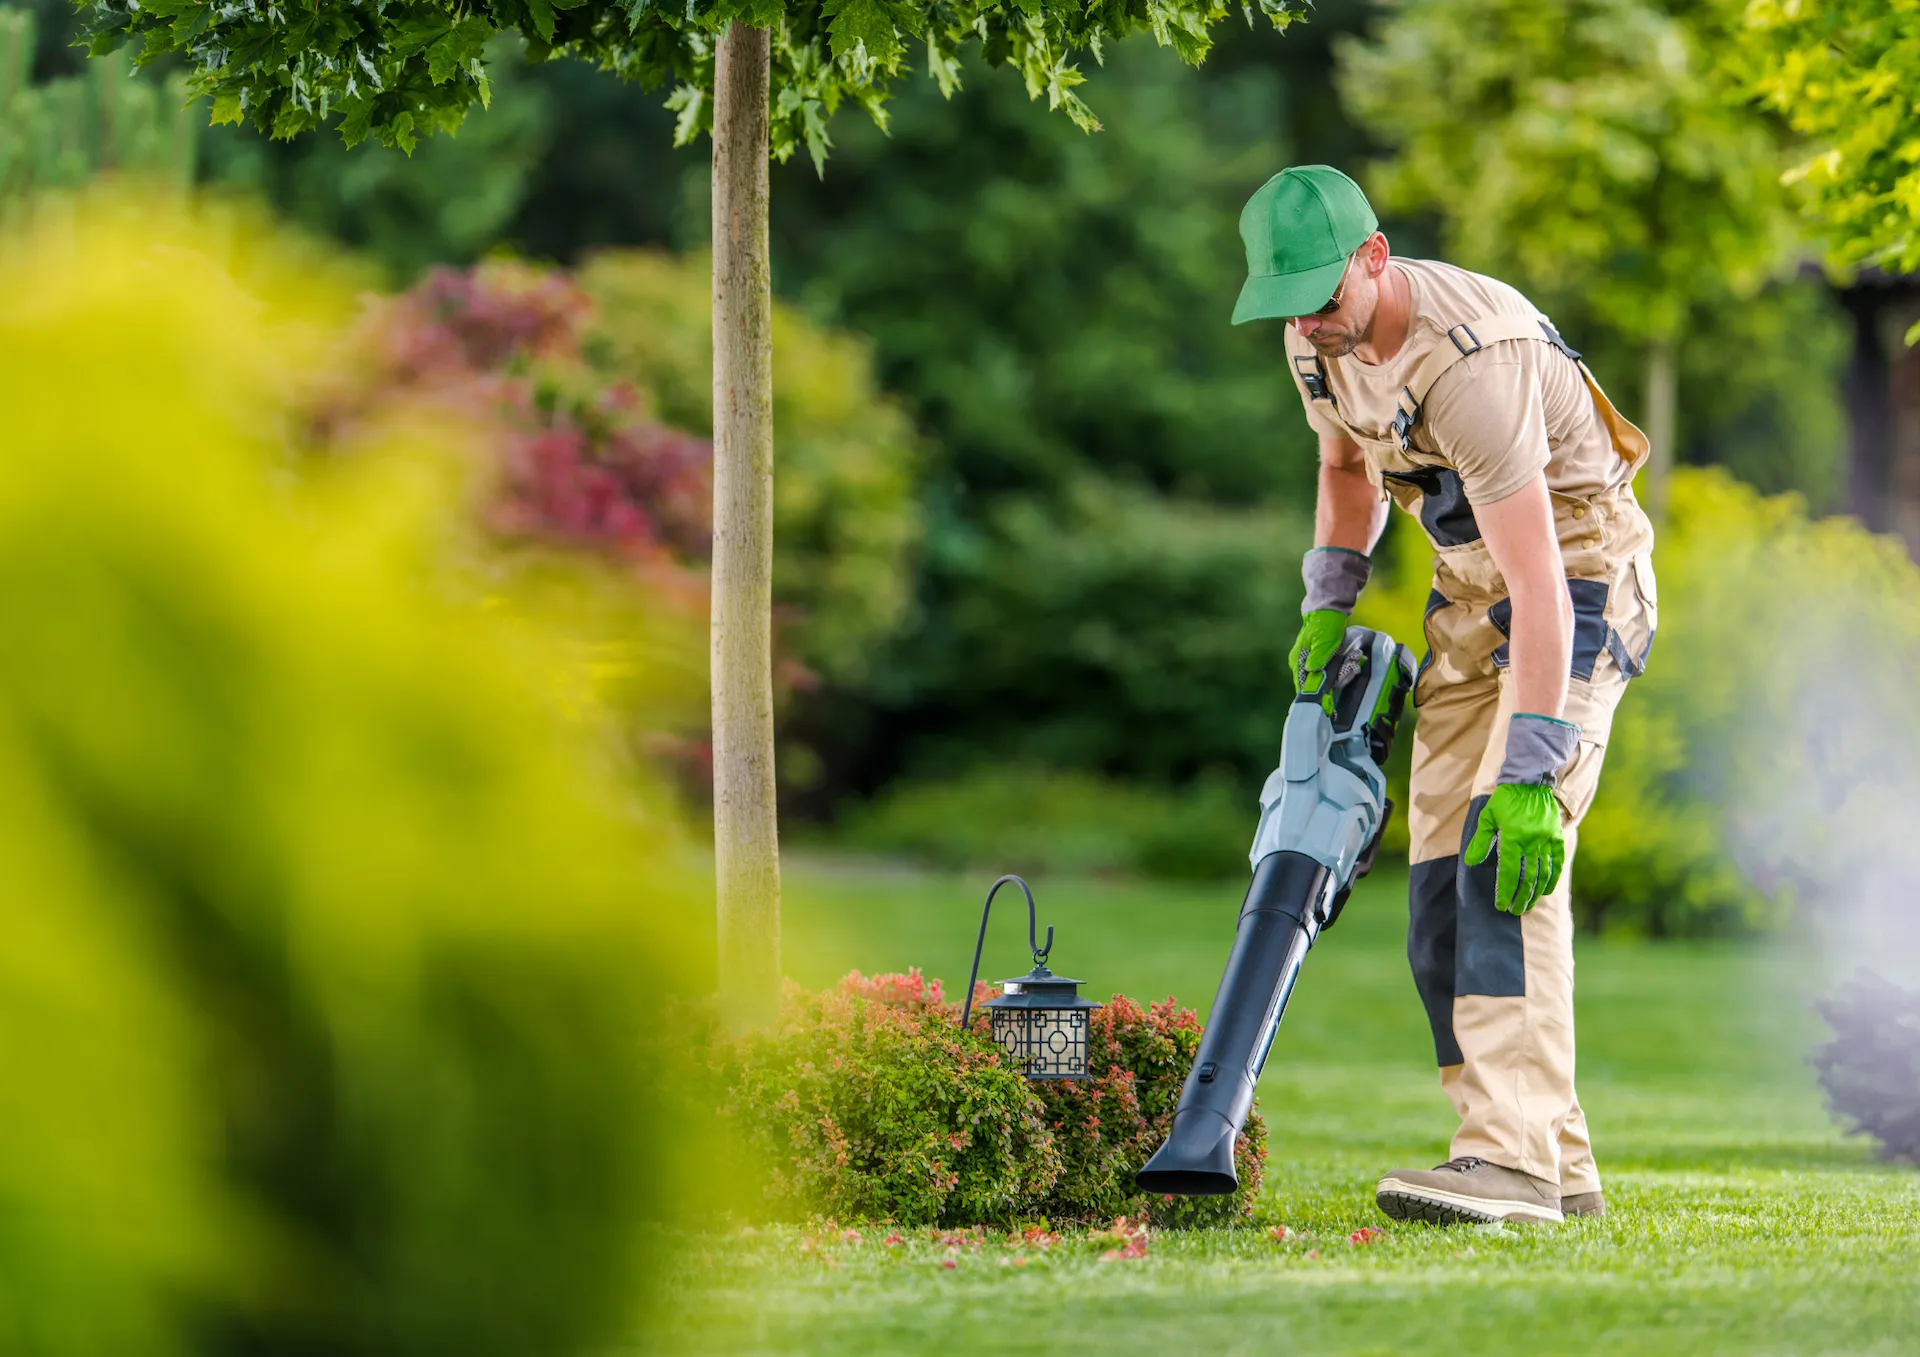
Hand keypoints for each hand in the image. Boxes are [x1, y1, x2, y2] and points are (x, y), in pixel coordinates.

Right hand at [1290, 609, 1348, 712]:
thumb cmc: (1324, 624)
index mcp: (1299, 661)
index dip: (1317, 694)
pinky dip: (1345, 665)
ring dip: (1345, 670)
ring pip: (1330, 676)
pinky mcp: (1324, 659)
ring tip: (1356, 659)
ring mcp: (1314, 662)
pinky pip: (1335, 669)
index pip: (1304, 686)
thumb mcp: (1322, 640)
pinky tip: (1354, 659)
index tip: (1332, 700)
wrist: (1329, 609)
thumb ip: (1317, 656)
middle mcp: (1304, 665)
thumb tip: (1312, 672)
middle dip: (1339, 677)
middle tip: (1353, 668)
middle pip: (1320, 682)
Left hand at [1463, 783, 1564, 912]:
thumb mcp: (1487, 817)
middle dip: (1521, 898)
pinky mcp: (1557, 837)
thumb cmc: (1505, 800)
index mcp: (1513, 839)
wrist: (1531, 782)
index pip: (1509, 873)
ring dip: (1536, 893)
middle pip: (1528, 878)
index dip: (1505, 892)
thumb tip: (1471, 862)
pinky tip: (1546, 890)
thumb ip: (1480, 841)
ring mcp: (1547, 841)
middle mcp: (1532, 842)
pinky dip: (1552, 878)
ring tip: (1529, 905)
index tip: (1502, 906)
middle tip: (1515, 911)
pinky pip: (1557, 862)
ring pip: (1543, 874)